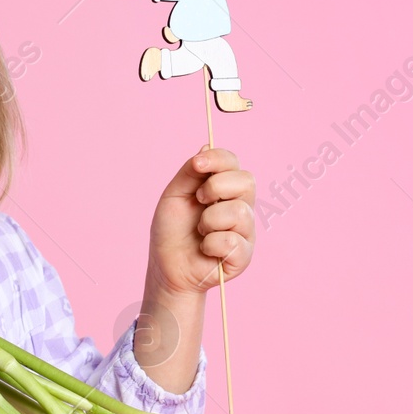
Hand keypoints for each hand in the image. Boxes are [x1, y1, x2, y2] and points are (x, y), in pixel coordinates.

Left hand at [145, 147, 254, 296]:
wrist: (166, 267)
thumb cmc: (171, 231)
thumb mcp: (174, 195)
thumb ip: (191, 173)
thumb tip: (206, 146)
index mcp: (224, 188)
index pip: (233, 163)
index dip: (218, 159)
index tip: (198, 164)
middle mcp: (240, 205)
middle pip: (246, 181)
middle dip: (216, 187)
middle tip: (199, 201)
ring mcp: (245, 230)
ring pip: (240, 212)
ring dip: (210, 220)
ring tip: (201, 231)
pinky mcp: (244, 255)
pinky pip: (232, 241)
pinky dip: (210, 244)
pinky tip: (205, 249)